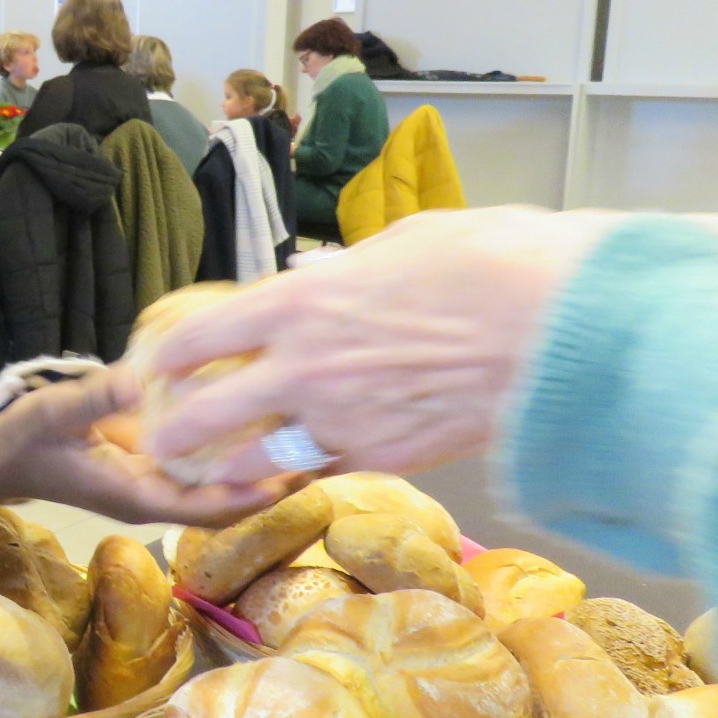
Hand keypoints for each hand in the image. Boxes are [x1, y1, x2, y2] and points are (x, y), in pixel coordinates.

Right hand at [0, 364, 295, 529]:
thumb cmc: (22, 443)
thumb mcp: (55, 415)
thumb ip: (96, 398)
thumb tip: (141, 380)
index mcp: (138, 496)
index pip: (210, 507)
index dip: (255, 495)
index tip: (297, 473)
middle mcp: (156, 494)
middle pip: (229, 499)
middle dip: (275, 478)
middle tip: (327, 446)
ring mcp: (156, 479)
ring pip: (221, 481)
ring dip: (262, 462)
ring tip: (310, 431)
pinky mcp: (152, 461)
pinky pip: (203, 460)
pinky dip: (233, 442)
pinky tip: (259, 413)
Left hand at [135, 208, 622, 483]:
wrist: (564, 328)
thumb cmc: (491, 264)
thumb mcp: (401, 243)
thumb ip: (339, 271)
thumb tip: (303, 279)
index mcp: (298, 306)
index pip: (195, 339)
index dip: (162, 360)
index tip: (153, 369)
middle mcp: (305, 371)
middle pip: (203, 418)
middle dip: (173, 433)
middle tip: (163, 439)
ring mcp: (344, 424)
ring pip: (257, 464)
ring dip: (233, 468)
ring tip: (221, 469)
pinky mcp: (388, 460)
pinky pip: (325, 472)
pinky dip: (307, 473)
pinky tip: (302, 468)